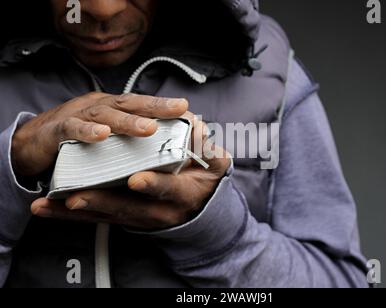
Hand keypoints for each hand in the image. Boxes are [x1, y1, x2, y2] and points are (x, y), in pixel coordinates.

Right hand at [12, 92, 187, 176]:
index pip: (141, 103)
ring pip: (105, 115)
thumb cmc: (75, 140)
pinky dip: (87, 132)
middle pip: (129, 103)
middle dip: (155, 107)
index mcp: (112, 108)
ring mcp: (77, 116)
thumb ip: (128, 140)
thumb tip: (160, 150)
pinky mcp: (57, 132)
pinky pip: (72, 129)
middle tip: (179, 110)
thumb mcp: (106, 137)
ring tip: (149, 129)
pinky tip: (102, 136)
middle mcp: (97, 107)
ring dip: (128, 121)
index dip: (164, 106)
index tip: (189, 109)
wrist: (31, 144)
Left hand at [30, 114, 231, 229]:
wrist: (199, 210)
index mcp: (183, 194)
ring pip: (109, 215)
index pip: (169, 189)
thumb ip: (210, 148)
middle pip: (130, 208)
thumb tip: (198, 127)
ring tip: (54, 204)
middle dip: (103, 201)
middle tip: (77, 197)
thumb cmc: (205, 182)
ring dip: (81, 211)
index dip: (154, 185)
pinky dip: (73, 215)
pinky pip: (98, 218)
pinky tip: (49, 209)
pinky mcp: (126, 219)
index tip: (135, 179)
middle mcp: (160, 211)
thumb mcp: (217, 165)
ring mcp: (141, 218)